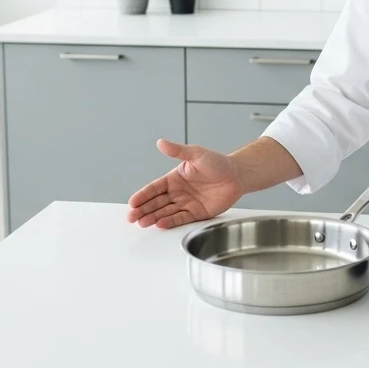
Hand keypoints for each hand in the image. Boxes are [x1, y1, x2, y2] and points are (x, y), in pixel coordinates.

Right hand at [126, 139, 244, 228]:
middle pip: (156, 203)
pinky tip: (160, 224)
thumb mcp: (196, 154)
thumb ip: (178, 151)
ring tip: (142, 223)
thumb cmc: (217, 162)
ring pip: (165, 212)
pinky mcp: (197, 213)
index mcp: (174, 178)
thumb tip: (161, 143)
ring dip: (153, 217)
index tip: (132, 202)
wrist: (237, 175)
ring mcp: (186, 203)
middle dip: (143, 210)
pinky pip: (181, 218)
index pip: (154, 188)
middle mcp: (178, 192)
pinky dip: (170, 221)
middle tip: (131, 217)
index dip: (143, 195)